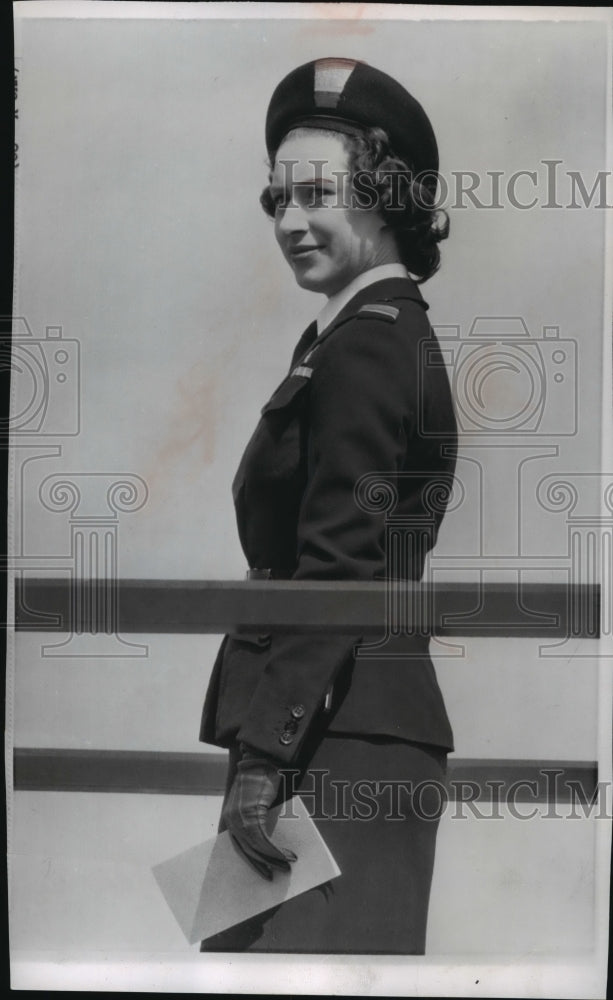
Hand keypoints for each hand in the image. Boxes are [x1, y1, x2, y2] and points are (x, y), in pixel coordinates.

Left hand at [222, 746, 297, 880]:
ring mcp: (241, 818)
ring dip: (274, 860)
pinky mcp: (252, 814)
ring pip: (257, 848)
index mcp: (230, 819)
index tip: (262, 873)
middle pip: (248, 851)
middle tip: (274, 876)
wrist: (261, 760)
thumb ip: (255, 820)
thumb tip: (267, 843)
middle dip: (262, 866)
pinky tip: (289, 855)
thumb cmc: (260, 780)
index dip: (252, 863)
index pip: (240, 848)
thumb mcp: (253, 803)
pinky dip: (277, 850)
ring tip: (287, 867)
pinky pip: (264, 840)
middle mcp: (232, 821)